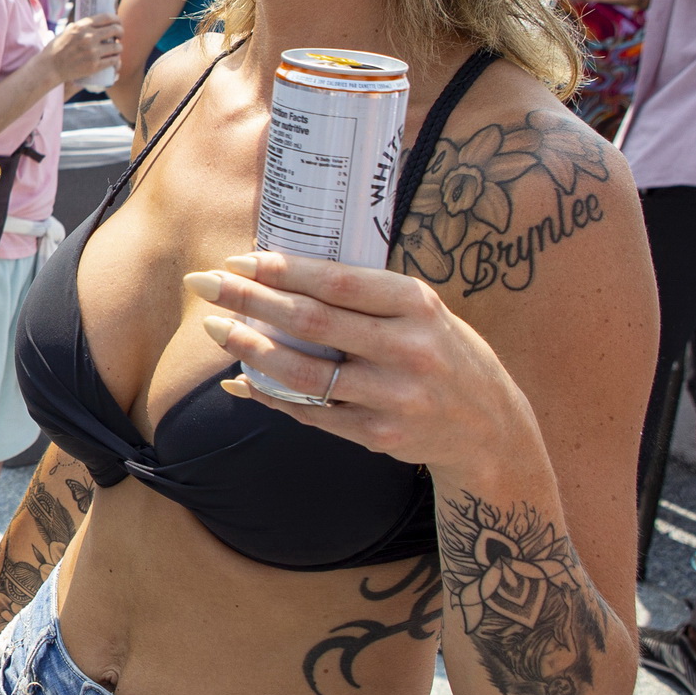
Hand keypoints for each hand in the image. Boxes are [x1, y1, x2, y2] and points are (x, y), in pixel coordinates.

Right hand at [44, 11, 121, 84]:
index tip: (118, 23)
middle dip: (120, 32)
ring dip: (119, 48)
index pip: (107, 17)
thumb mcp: (68, 31)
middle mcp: (88, 37)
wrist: (50, 67)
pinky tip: (115, 59)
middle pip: (115, 30)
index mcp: (82, 26)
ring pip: (117, 47)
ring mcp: (92, 52)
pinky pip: (113, 61)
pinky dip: (116, 60)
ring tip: (116, 49)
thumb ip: (82, 26)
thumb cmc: (57, 48)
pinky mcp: (94, 66)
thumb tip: (97, 22)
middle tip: (119, 36)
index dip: (117, 19)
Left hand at [183, 251, 520, 473]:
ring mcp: (394, 397)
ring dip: (251, 350)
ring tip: (217, 328)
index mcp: (416, 304)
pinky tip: (241, 378)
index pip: (336, 282)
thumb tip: (282, 274)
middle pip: (312, 322)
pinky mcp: (379, 435)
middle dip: (250, 301)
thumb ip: (365, 296)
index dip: (282, 270)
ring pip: (305, 374)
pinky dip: (271, 394)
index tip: (240, 259)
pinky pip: (311, 413)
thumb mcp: (421, 311)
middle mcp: (408, 349)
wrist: (490, 429)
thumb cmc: (442, 352)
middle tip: (205, 284)